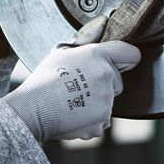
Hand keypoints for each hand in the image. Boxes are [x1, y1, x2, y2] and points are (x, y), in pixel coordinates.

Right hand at [5, 17, 141, 141]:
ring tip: (72, 103)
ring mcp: (107, 99)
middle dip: (104, 86)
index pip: (130, 54)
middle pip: (117, 82)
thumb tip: (89, 42)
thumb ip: (82, 49)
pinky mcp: (103, 119)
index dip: (128, 59)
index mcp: (97, 55)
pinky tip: (74, 116)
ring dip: (95, 105)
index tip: (125, 63)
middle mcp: (106, 75)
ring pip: (108, 103)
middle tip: (80, 88)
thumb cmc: (43, 81)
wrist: (34, 109)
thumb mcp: (60, 53)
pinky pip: (102, 120)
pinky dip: (91, 121)